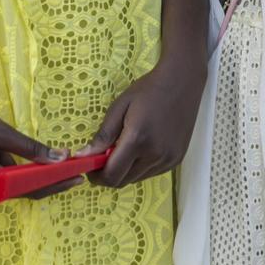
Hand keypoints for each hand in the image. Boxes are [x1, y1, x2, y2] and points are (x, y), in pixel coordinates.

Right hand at [0, 92, 68, 199]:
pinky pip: (2, 176)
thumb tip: (59, 159)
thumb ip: (30, 149)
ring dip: (34, 172)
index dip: (56, 184)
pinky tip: (33, 158)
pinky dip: (18, 168)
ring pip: (12, 182)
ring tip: (59, 160)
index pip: (30, 190)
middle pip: (22, 190)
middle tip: (74, 168)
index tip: (78, 177)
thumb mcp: (1, 133)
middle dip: (49, 178)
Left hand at [85, 52, 204, 187]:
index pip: (112, 175)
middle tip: (103, 158)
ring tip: (123, 149)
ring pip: (137, 179)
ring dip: (125, 171)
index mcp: (138, 140)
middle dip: (108, 174)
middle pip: (123, 181)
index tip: (89, 168)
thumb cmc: (147, 91)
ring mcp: (168, 159)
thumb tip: (82, 156)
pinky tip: (141, 149)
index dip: (97, 177)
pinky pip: (150, 173)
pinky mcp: (176, 160)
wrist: (182, 82)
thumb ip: (102, 136)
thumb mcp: (119, 108)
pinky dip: (140, 167)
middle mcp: (155, 155)